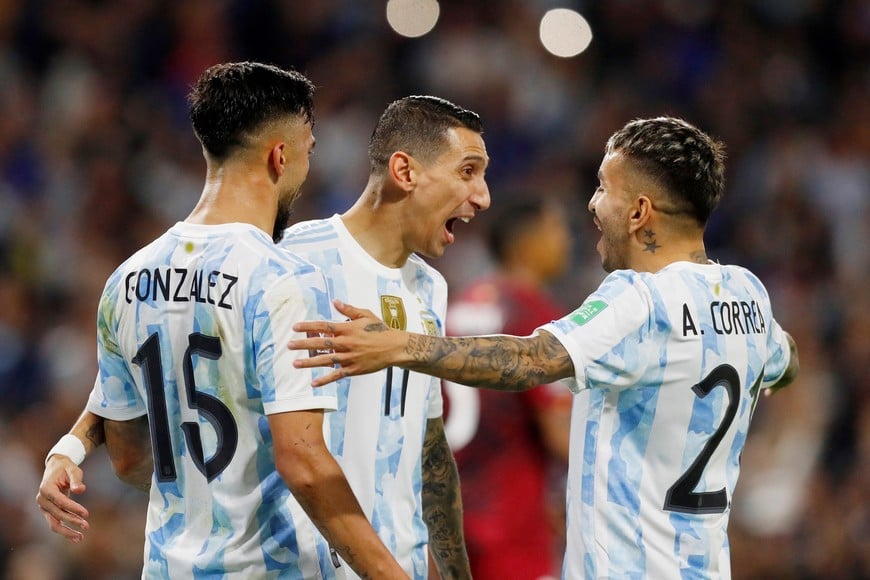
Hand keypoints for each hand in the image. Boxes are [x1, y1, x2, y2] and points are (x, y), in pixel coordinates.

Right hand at [36, 455, 89, 542]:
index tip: (86, 513)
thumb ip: (76, 479)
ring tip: (80, 537)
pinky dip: (65, 530)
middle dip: (72, 521)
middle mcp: (41, 500)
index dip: (73, 508)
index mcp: (46, 488)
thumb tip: (80, 490)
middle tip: (87, 525)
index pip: (60, 501)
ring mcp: (43, 507)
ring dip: (67, 531)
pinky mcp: (48, 512)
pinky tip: (76, 537)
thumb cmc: (66, 469)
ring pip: (53, 523)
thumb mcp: (73, 470)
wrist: (56, 468)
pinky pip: (55, 523)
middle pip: (57, 514)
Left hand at [289, 299, 404, 385]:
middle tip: (289, 345)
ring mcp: (349, 358)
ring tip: (295, 364)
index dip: (308, 327)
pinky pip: (337, 375)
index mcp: (347, 329)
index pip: (324, 327)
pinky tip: (313, 383)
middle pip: (321, 343)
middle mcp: (346, 343)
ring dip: (309, 362)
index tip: (295, 327)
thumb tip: (335, 301)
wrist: (395, 347)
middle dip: (303, 344)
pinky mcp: (354, 369)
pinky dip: (325, 380)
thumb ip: (349, 310)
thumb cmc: (380, 329)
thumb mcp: (366, 315)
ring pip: (326, 360)